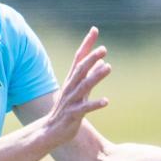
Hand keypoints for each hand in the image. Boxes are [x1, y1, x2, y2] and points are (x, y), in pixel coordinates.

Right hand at [44, 26, 111, 144]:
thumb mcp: (80, 91)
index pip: (79, 58)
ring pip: (84, 86)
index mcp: (72, 80)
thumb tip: (103, 63)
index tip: (95, 29)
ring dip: (96, 76)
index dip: (87, 44)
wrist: (50, 131)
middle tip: (104, 49)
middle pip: (81, 69)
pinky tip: (106, 102)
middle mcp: (70, 87)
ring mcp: (71, 100)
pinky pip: (85, 108)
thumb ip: (91, 76)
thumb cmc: (67, 110)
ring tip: (109, 68)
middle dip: (91, 58)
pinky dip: (95, 104)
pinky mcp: (73, 115)